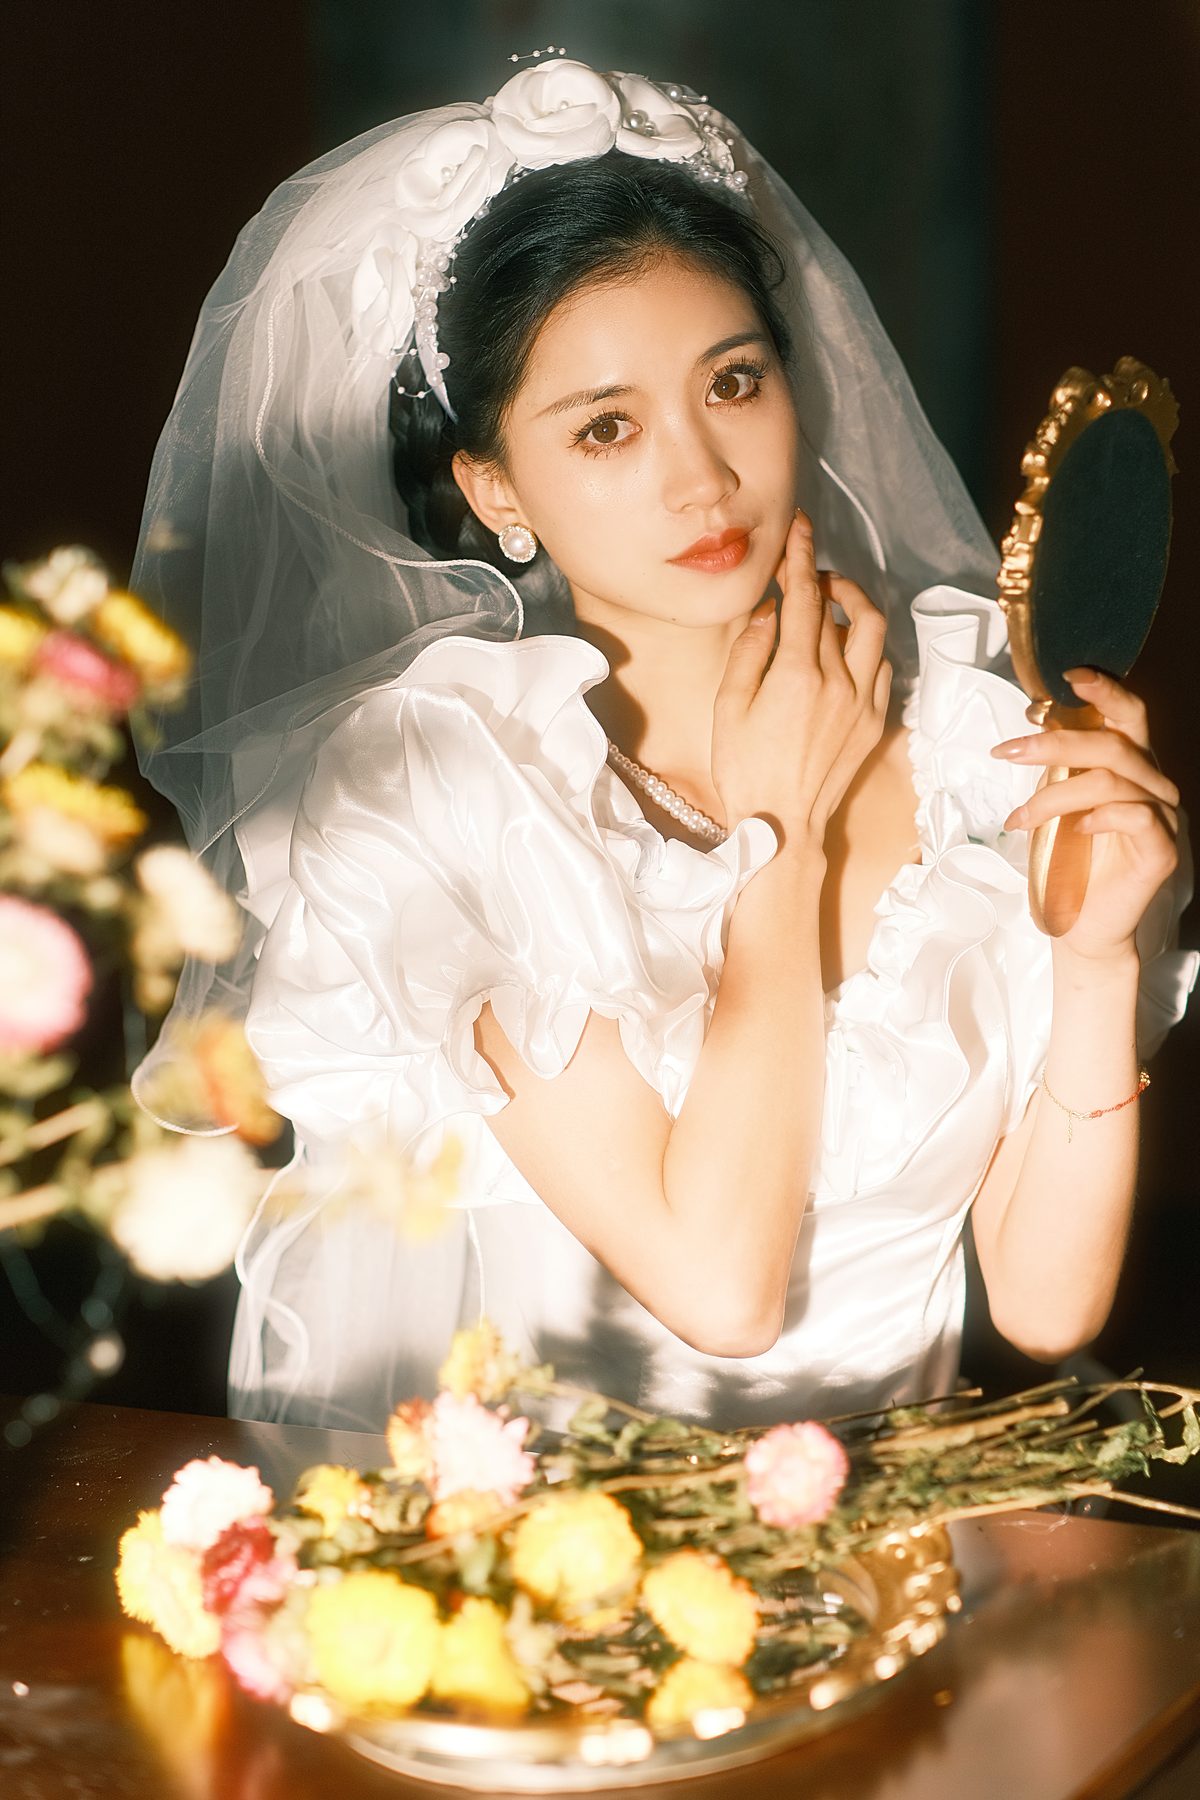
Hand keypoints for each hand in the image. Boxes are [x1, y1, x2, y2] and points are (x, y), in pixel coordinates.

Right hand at [712, 509, 889, 841]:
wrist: (782, 825)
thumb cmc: (743, 769)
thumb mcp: (728, 705)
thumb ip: (750, 650)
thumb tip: (771, 612)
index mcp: (796, 674)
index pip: (804, 598)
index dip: (801, 557)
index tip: (801, 528)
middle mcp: (837, 682)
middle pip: (838, 609)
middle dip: (822, 579)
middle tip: (806, 572)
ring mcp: (862, 702)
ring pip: (874, 630)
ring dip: (855, 604)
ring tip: (832, 601)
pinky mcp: (875, 721)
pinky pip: (881, 666)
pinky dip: (866, 644)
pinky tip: (846, 647)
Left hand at [991, 667, 1180, 959]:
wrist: (1080, 925)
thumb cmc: (1067, 862)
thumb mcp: (1055, 803)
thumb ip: (1057, 766)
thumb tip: (1032, 724)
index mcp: (1132, 766)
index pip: (1128, 716)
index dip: (1105, 691)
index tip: (1068, 676)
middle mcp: (1154, 785)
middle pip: (1115, 744)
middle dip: (1057, 741)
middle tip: (1008, 751)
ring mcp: (1163, 817)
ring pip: (1111, 781)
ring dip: (1054, 795)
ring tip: (1018, 818)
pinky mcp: (1161, 850)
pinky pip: (1134, 817)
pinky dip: (1099, 816)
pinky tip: (1075, 829)